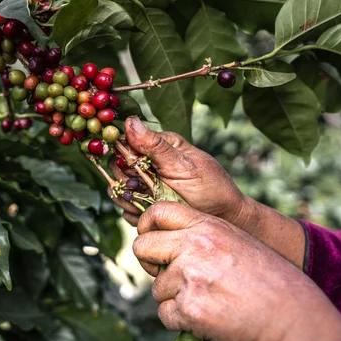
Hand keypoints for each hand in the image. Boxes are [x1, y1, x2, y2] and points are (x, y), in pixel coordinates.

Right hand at [110, 117, 306, 269]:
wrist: (224, 218)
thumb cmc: (211, 188)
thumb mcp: (184, 165)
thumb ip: (155, 146)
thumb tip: (129, 121)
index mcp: (158, 146)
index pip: (124, 143)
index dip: (124, 157)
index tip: (135, 169)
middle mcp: (148, 164)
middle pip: (116, 168)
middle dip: (128, 181)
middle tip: (148, 189)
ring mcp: (144, 186)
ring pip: (118, 190)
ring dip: (131, 199)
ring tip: (154, 203)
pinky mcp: (143, 205)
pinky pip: (125, 209)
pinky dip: (135, 213)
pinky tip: (152, 213)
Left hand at [134, 201, 340, 340]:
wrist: (294, 321)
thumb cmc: (272, 282)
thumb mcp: (238, 242)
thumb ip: (203, 236)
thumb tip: (168, 241)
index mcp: (208, 226)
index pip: (158, 212)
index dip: (147, 226)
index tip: (149, 239)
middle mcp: (195, 247)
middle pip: (143, 247)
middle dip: (150, 263)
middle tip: (167, 274)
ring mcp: (190, 278)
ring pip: (156, 287)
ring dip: (173, 297)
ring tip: (206, 300)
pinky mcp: (189, 309)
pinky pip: (164, 314)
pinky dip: (179, 320)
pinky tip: (204, 318)